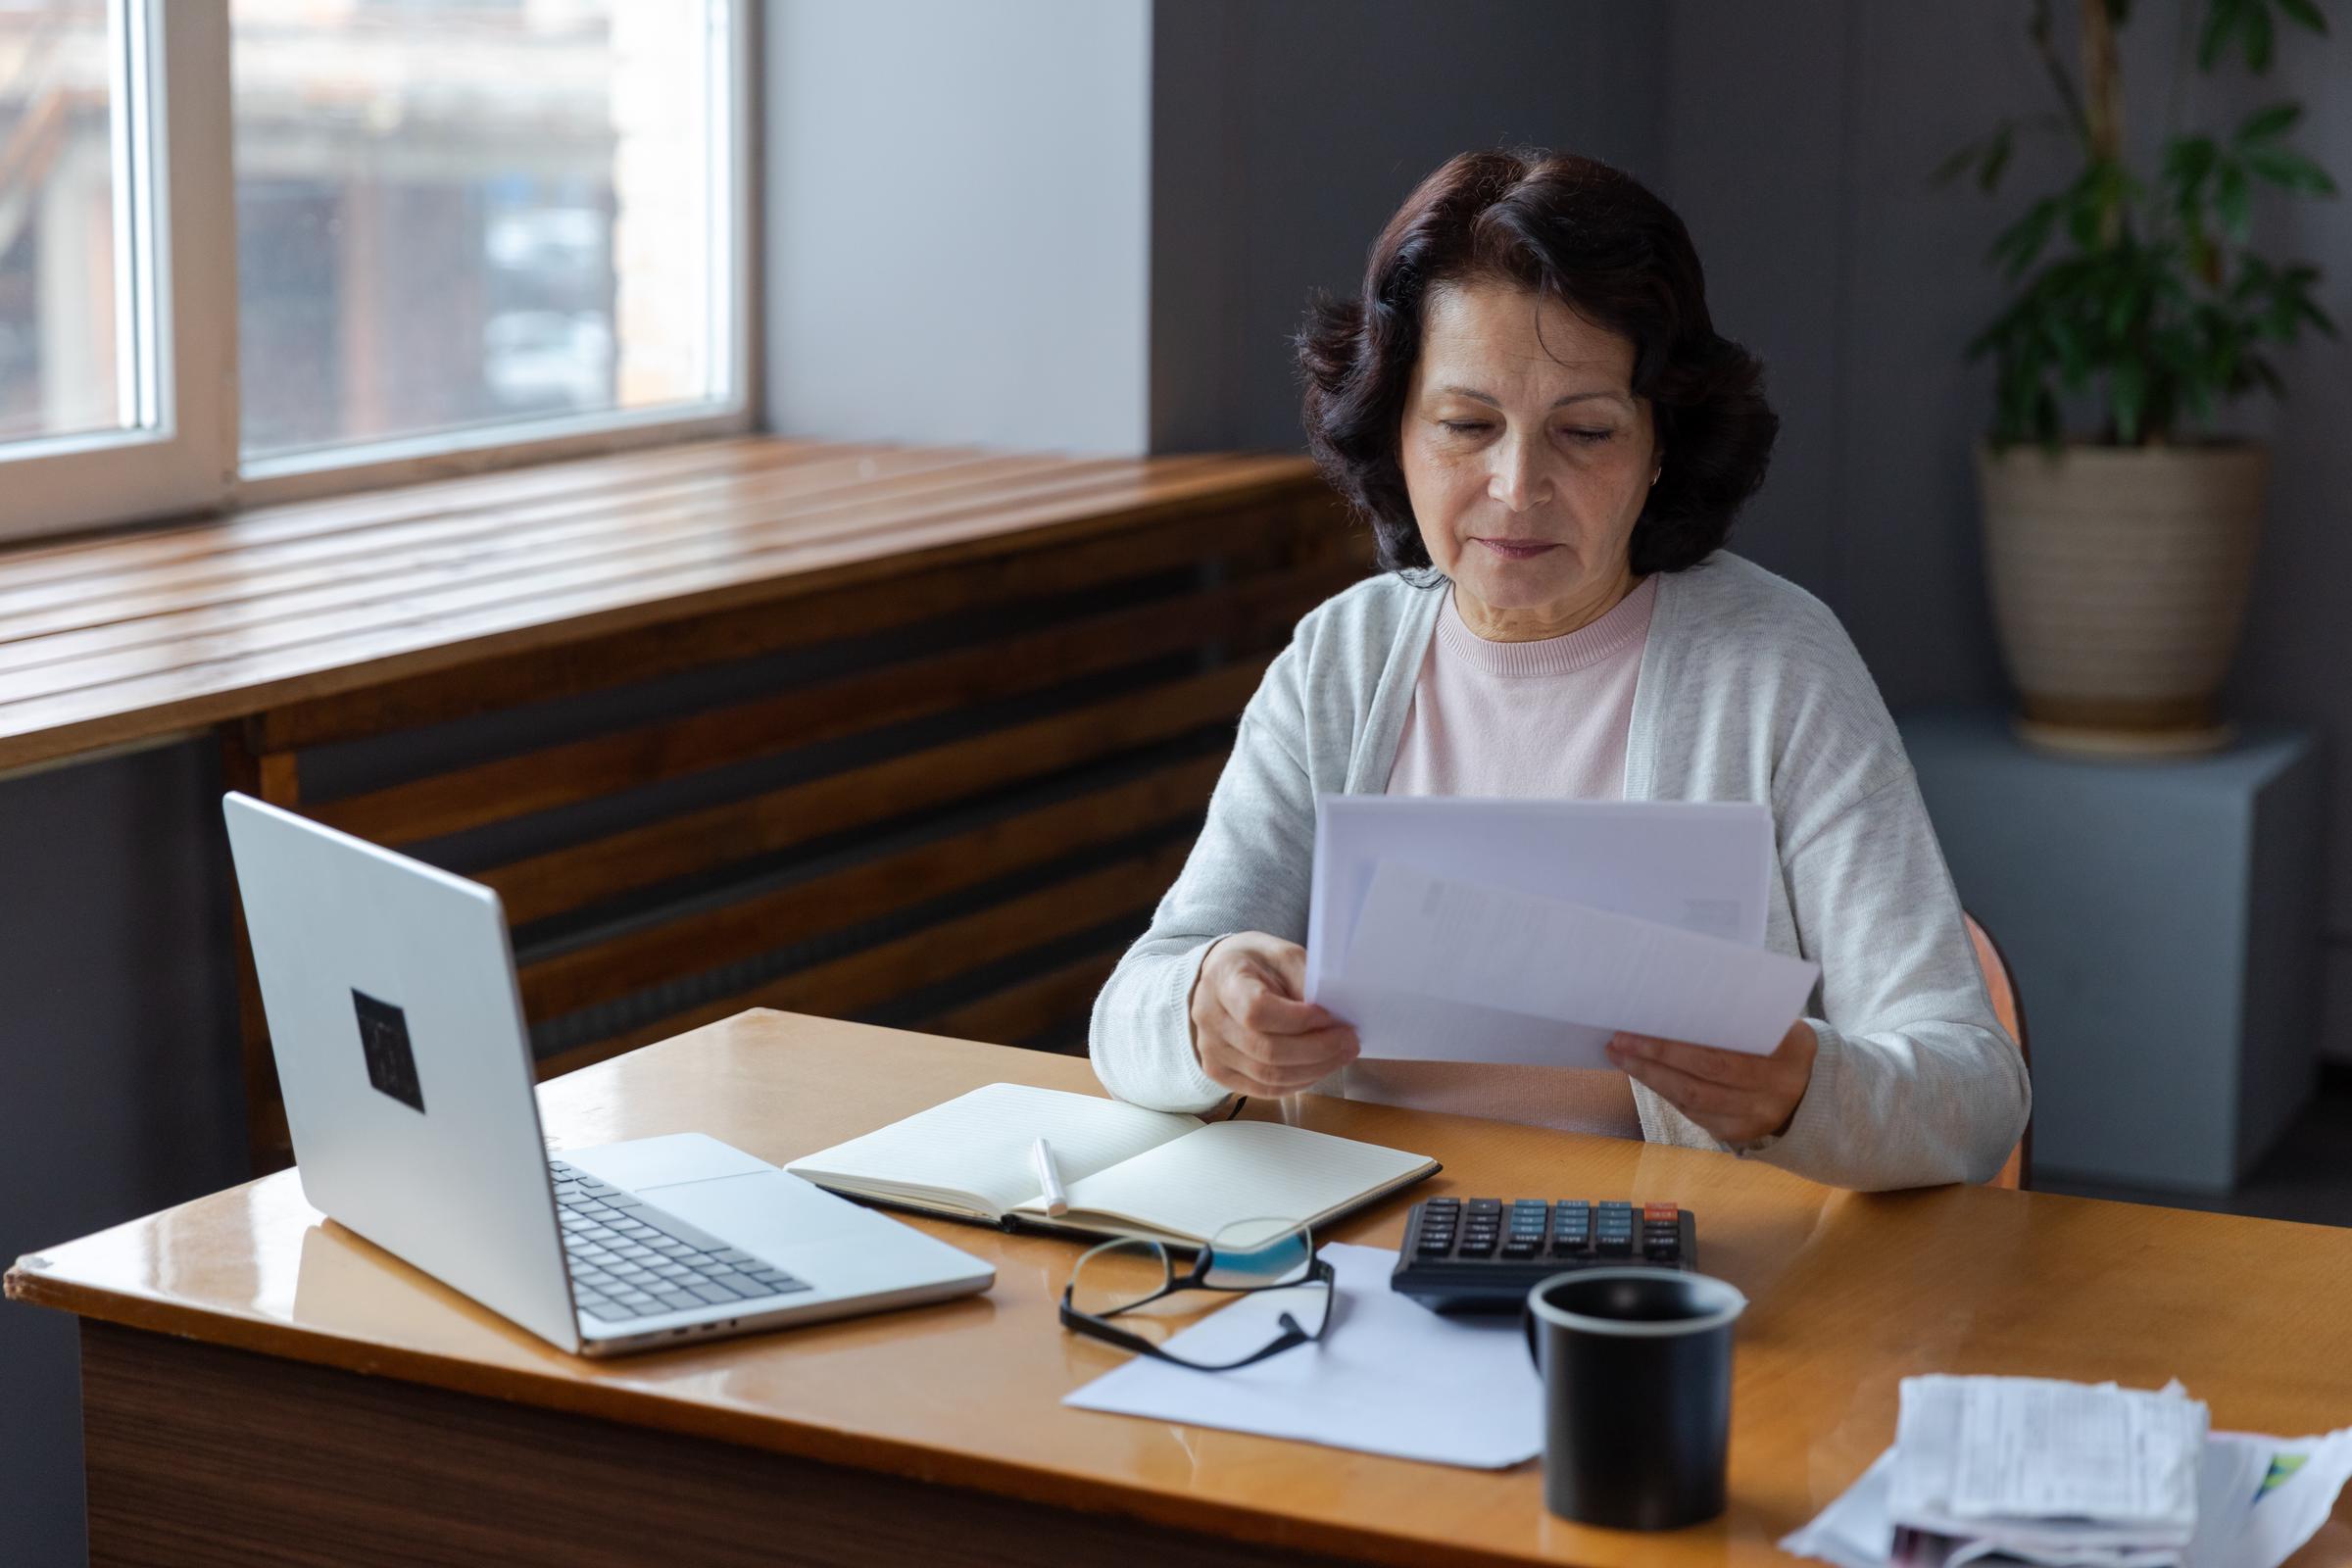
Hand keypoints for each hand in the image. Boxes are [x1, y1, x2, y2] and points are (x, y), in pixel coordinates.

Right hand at [1189, 932, 1361, 1096]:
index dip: (1299, 1020)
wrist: (1219, 979)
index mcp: (1223, 980)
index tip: (1329, 1015)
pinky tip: (1318, 1067)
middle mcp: (1210, 1019)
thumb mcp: (1282, 954)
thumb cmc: (1254, 964)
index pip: (1257, 1011)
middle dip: (1318, 1050)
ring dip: (1315, 1069)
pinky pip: (1264, 1090)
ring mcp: (1211, 1051)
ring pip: (1269, 1076)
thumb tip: (1335, 1013)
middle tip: (1350, 1040)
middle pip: (1267, 1051)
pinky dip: (1299, 1081)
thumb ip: (1305, 980)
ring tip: (1341, 1054)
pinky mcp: (1219, 1073)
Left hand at [1605, 1018, 1817, 1145]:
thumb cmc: (1777, 1043)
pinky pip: (1693, 1113)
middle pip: (1709, 1068)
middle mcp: (1778, 1085)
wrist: (1809, 1091)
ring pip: (1694, 1096)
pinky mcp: (1739, 1134)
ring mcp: (1759, 1115)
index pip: (1733, 1039)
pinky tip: (1641, 1073)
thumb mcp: (1772, 1022)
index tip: (1650, 1015)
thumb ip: (1737, 1013)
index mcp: (1791, 1047)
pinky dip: (1664, 1090)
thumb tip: (1674, 998)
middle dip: (1659, 1052)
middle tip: (1621, 1036)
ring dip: (1651, 1074)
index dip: (1688, 1033)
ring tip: (1619, 1054)